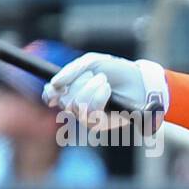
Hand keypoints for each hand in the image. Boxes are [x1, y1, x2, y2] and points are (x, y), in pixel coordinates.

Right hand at [43, 53, 168, 128]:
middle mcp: (77, 107)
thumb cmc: (115, 71)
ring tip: (104, 81)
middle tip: (97, 75)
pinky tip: (107, 89)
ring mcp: (88, 118)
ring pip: (76, 105)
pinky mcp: (101, 124)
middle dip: (80, 83)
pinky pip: (91, 111)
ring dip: (90, 88)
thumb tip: (54, 84)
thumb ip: (71, 71)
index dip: (50, 91)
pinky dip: (98, 96)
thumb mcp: (91, 63)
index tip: (58, 84)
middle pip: (63, 99)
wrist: (138, 80)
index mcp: (70, 92)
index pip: (49, 96)